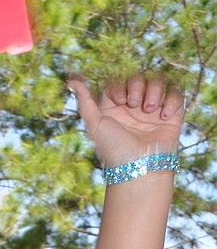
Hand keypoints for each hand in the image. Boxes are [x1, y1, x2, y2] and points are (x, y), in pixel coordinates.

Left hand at [68, 73, 183, 168]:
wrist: (139, 168)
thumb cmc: (114, 150)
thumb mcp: (95, 124)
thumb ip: (85, 102)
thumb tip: (72, 81)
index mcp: (115, 110)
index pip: (118, 83)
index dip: (120, 85)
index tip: (120, 100)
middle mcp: (133, 109)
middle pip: (138, 79)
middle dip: (137, 86)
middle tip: (135, 104)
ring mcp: (152, 112)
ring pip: (157, 83)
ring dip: (154, 91)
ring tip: (150, 110)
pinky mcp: (171, 117)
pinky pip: (175, 95)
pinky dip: (171, 101)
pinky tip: (164, 116)